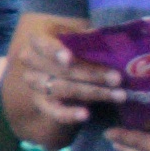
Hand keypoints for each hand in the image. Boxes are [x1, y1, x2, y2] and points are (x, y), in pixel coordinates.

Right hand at [1, 15, 114, 148]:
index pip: (43, 45)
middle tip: (117, 78)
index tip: (69, 58)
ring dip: (92, 92)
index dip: (55, 52)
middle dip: (90, 75)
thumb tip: (103, 38)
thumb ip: (89, 38)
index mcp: (38, 40)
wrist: (63, 64)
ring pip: (61, 89)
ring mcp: (35, 83)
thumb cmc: (76, 43)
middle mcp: (31, 62)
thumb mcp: (81, 35)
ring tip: (118, 95)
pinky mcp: (43, 103)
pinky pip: (54, 111)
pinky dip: (69, 114)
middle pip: (59, 70)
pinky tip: (85, 115)